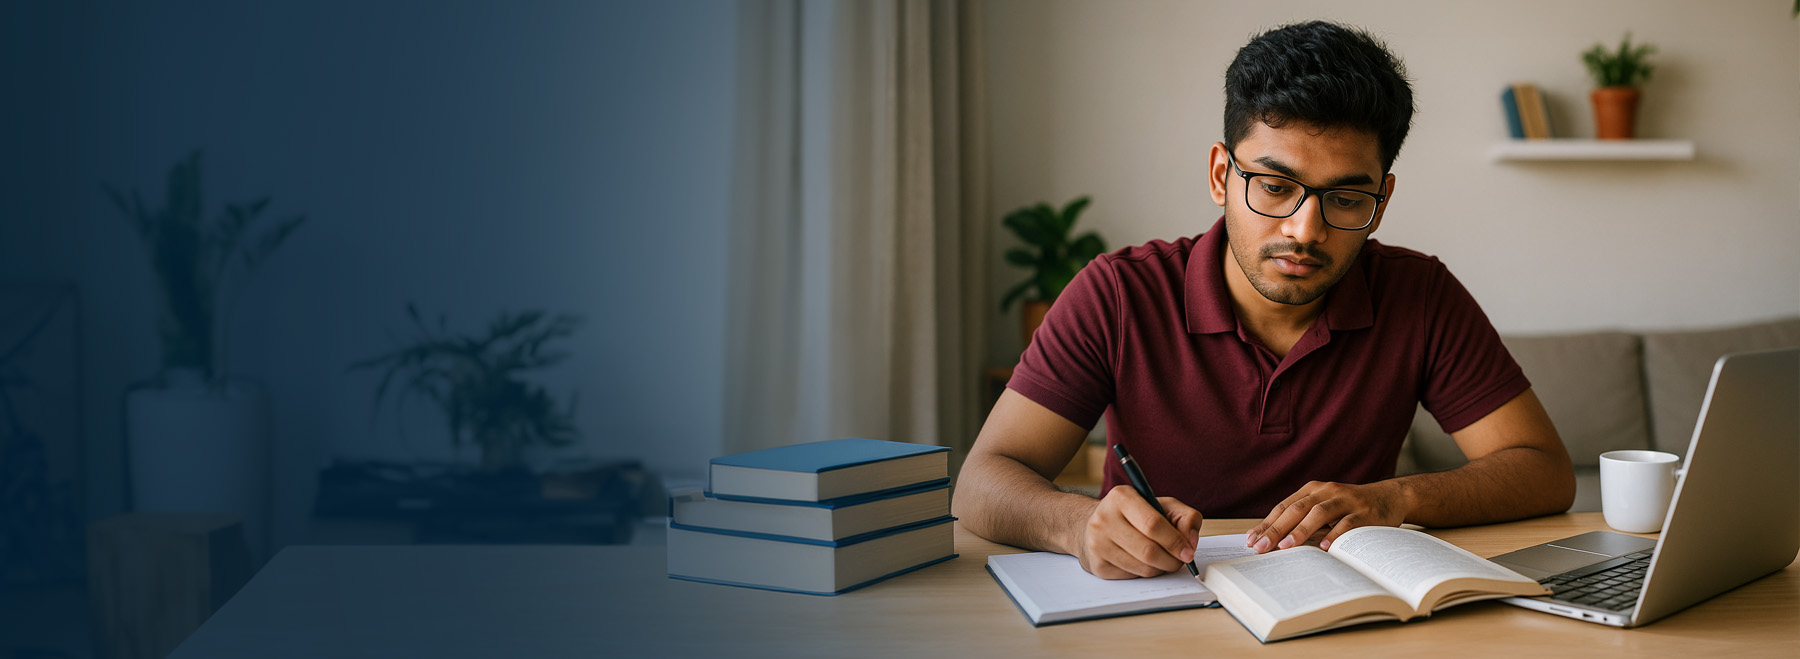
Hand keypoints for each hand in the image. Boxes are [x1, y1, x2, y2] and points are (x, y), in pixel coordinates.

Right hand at [1072, 485, 1202, 578]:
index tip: (1188, 552)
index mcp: (1122, 497)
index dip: (1175, 542)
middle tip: (1180, 561)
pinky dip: (1145, 573)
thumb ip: (1186, 517)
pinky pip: (1132, 577)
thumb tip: (1191, 542)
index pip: (1153, 524)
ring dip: (1161, 569)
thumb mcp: (1163, 505)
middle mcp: (1104, 518)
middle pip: (1148, 551)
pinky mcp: (1097, 565)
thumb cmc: (1135, 515)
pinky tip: (1143, 562)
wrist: (1098, 525)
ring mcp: (1098, 543)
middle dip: (1171, 561)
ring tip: (1163, 560)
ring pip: (1142, 568)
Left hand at [1246, 480, 1408, 552]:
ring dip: (1301, 530)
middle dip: (1277, 528)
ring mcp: (1347, 500)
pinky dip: (1335, 534)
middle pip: (1297, 509)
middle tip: (1261, 547)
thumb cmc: (1350, 507)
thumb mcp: (1325, 508)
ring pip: (1319, 513)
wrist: (1390, 496)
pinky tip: (1325, 547)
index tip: (1251, 540)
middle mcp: (1327, 491)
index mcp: (1313, 490)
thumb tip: (1273, 541)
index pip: (1284, 507)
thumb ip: (1303, 520)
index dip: (1267, 523)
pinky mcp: (1366, 512)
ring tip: (1286, 547)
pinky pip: (1348, 523)